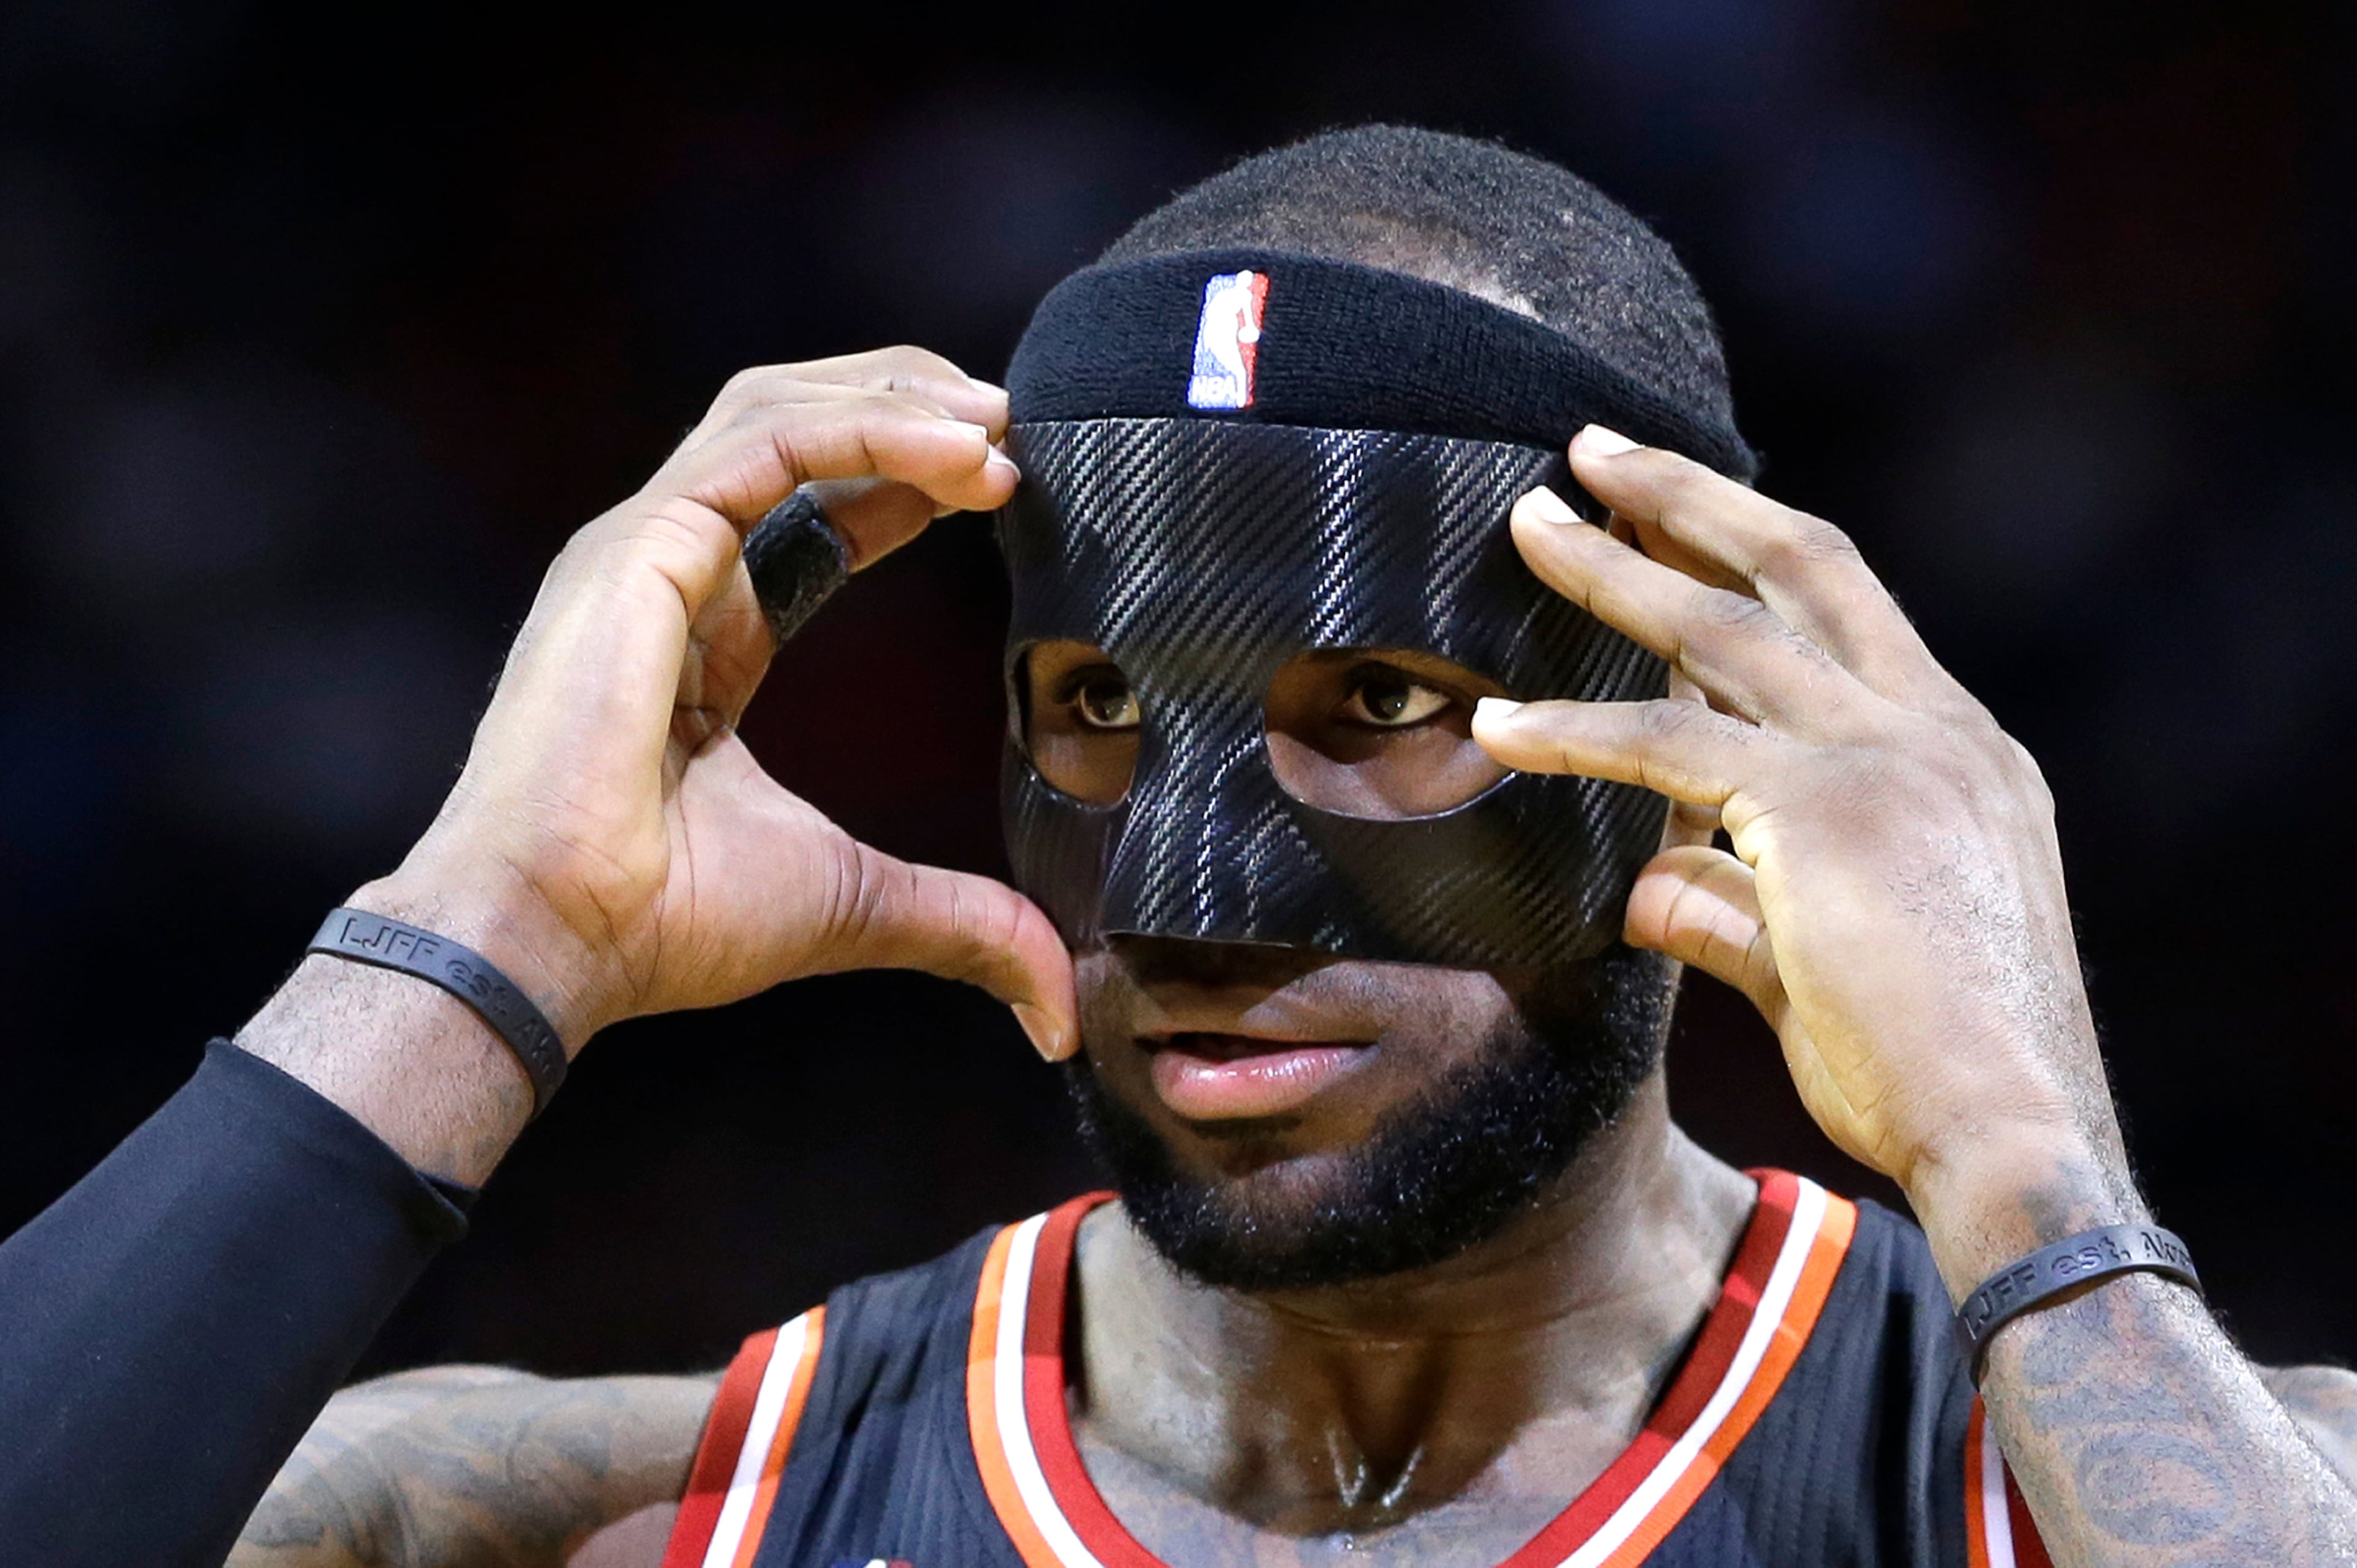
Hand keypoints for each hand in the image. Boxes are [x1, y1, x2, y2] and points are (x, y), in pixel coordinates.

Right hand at [367, 347, 1076, 1059]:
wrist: (557, 942)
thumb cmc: (663, 923)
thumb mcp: (856, 904)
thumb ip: (961, 924)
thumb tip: (1057, 1005)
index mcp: (707, 628)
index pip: (817, 506)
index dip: (909, 476)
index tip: (1004, 481)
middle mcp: (669, 567)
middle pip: (792, 422)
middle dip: (907, 402)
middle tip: (1013, 421)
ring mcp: (643, 547)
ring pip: (777, 409)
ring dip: (898, 398)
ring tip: (999, 422)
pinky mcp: (637, 548)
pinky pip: (767, 446)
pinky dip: (868, 431)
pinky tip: (958, 453)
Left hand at [1471, 426, 2135, 1271]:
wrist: (2013, 1138)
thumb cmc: (1935, 1073)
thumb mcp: (1827, 962)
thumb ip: (1734, 905)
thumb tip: (1644, 883)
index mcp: (1963, 751)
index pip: (1847, 610)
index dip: (1752, 546)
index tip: (1677, 509)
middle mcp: (1937, 731)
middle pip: (1799, 565)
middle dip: (1689, 496)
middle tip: (1594, 451)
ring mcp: (1890, 759)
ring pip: (1724, 630)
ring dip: (1614, 568)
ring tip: (1525, 521)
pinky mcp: (1828, 813)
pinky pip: (1670, 749)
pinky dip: (1575, 735)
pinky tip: (1497, 731)